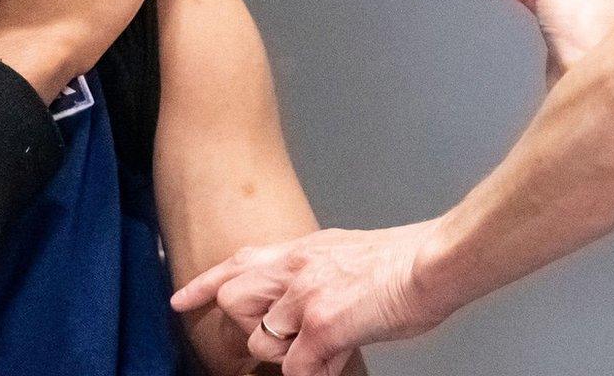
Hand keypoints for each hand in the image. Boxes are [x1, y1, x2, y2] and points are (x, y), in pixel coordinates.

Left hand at [170, 221, 447, 375]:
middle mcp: (295, 269)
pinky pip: (295, 369)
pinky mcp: (321, 326)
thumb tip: (312, 301)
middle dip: (252, 328)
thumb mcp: (347, 253)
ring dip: (287, 356)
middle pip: (234, 300)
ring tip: (324, 352)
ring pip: (260, 342)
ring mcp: (304, 297)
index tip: (181, 300)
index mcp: (302, 249)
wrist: (432, 262)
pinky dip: (314, 375)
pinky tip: (335, 364)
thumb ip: (319, 272)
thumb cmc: (405, 261)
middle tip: (286, 339)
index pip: (238, 261)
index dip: (204, 283)